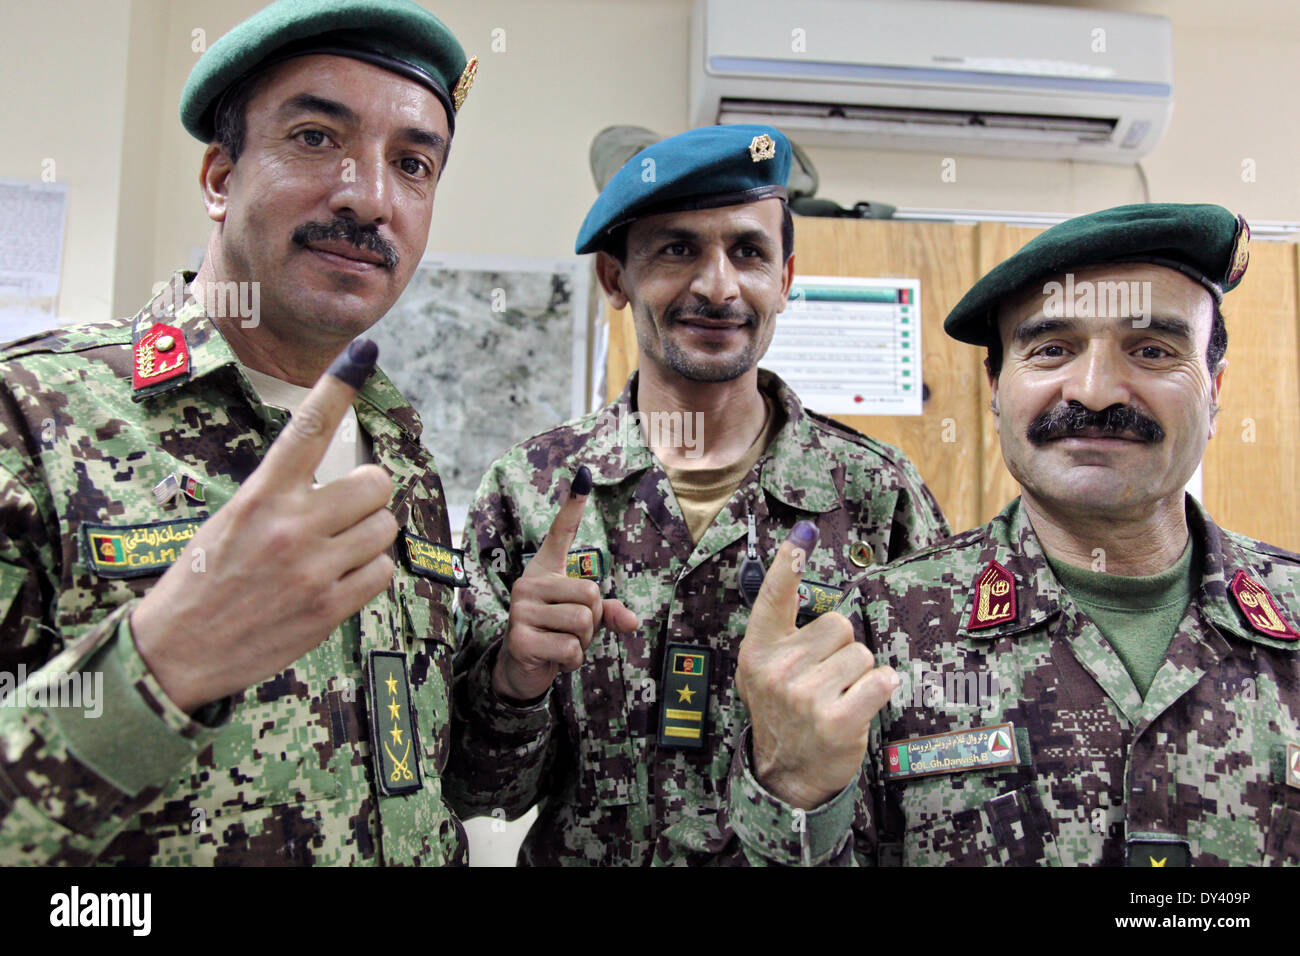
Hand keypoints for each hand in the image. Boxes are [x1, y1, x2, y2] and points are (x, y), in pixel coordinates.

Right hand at [131, 339, 399, 713]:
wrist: (177, 652)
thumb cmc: (202, 580)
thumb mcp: (231, 519)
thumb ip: (282, 495)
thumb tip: (336, 480)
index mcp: (261, 495)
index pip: (308, 427)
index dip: (339, 386)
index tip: (362, 352)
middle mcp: (292, 525)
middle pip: (375, 483)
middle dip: (366, 495)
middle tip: (342, 511)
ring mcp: (314, 567)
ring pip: (385, 528)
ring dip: (369, 536)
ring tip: (334, 550)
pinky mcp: (330, 607)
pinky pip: (382, 572)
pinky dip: (368, 574)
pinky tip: (337, 580)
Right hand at [491, 466, 637, 701]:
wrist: (522, 669)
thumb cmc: (556, 634)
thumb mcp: (585, 619)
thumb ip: (608, 613)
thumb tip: (631, 621)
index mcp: (545, 570)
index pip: (559, 533)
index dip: (573, 506)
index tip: (583, 474)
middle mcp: (528, 582)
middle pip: (591, 593)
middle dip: (593, 621)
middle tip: (572, 630)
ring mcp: (520, 609)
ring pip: (582, 622)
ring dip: (583, 642)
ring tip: (562, 644)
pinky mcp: (519, 638)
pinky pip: (569, 647)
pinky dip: (572, 660)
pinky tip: (554, 659)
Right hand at [735, 521, 898, 809]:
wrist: (786, 773)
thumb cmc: (783, 712)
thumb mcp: (763, 669)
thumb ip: (779, 628)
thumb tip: (792, 562)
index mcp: (758, 650)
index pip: (774, 598)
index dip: (788, 564)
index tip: (801, 535)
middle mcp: (778, 669)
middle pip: (840, 625)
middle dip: (842, 648)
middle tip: (825, 678)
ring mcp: (806, 696)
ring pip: (864, 654)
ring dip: (860, 674)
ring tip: (838, 696)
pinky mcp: (837, 720)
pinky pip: (880, 680)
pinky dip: (882, 689)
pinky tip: (862, 703)